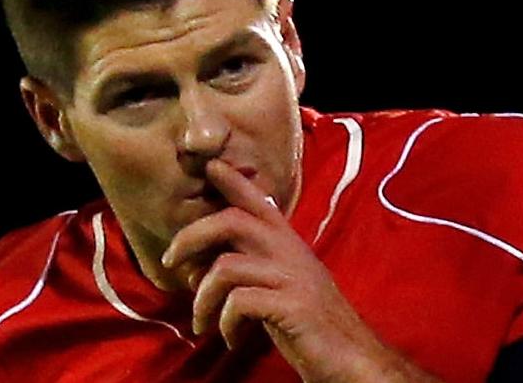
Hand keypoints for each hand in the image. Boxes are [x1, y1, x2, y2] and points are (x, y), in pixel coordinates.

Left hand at [161, 159, 441, 382]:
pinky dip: (225, 323)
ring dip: (202, 298)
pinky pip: (240, 302)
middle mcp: (290, 251)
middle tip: (169, 261)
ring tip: (201, 322)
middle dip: (192, 236)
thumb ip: (251, 266)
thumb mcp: (282, 284)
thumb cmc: (310, 321)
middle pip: (232, 221)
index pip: (258, 202)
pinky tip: (231, 338)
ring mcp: (293, 277)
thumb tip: (200, 264)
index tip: (211, 166)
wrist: (354, 357)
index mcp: (288, 243)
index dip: (233, 181)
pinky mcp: (294, 306)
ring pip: (227, 267)